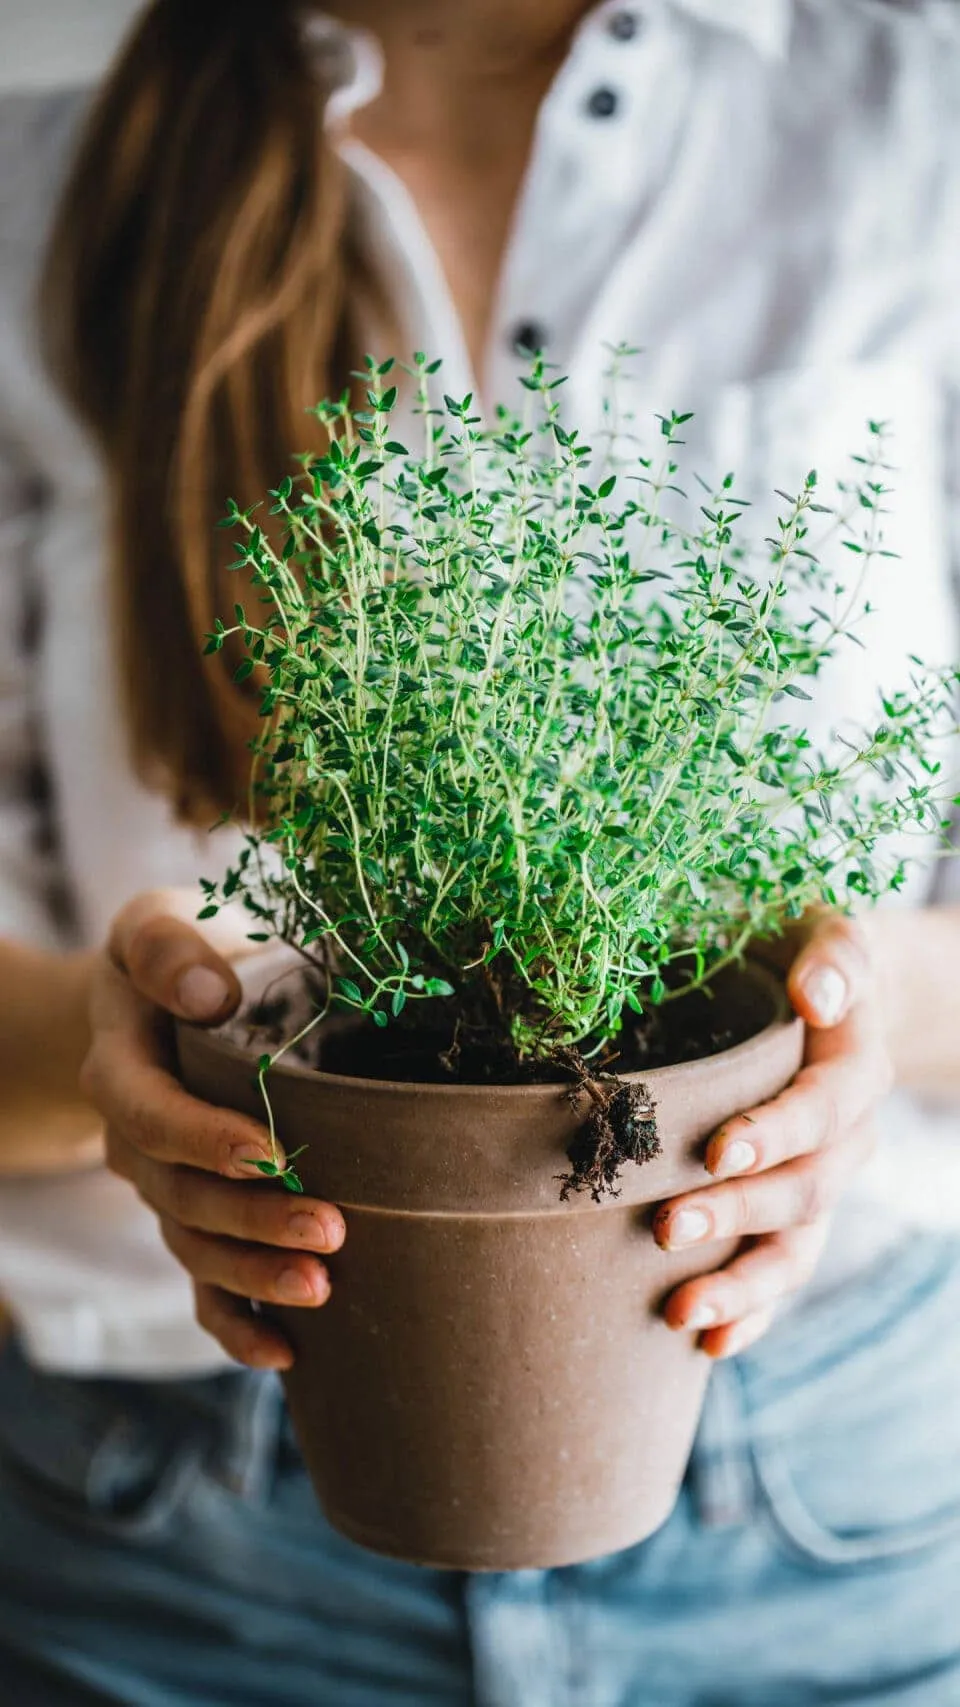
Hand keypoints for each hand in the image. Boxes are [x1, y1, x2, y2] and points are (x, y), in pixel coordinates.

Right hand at [81, 890, 344, 1369]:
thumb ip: (168, 948)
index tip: (271, 1150)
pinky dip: (236, 1324)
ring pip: (196, 1248)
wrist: (162, 1000)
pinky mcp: (196, 1217)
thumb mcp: (155, 925)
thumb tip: (211, 996)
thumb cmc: (177, 957)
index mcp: (121, 1066)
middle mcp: (133, 1140)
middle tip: (330, 1229)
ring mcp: (163, 1188)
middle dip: (252, 1220)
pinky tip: (287, 1354)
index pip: (150, 1113)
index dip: (203, 1138)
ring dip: (254, 1276)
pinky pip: (202, 1286)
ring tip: (322, 1289)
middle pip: (180, 1196)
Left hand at [656, 914, 891, 1357]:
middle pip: (805, 1191)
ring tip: (682, 1315)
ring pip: (797, 1248)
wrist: (832, 988)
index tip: (716, 1150)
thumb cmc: (806, 950)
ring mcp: (824, 1182)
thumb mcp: (827, 931)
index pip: (822, 1108)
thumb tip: (818, 992)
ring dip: (742, 1286)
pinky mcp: (796, 1211)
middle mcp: (848, 1137)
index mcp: (853, 1067)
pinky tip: (708, 1346)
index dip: (775, 1133)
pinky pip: (784, 1270)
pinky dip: (753, 1312)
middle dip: (738, 1215)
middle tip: (667, 1227)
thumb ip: (833, 956)